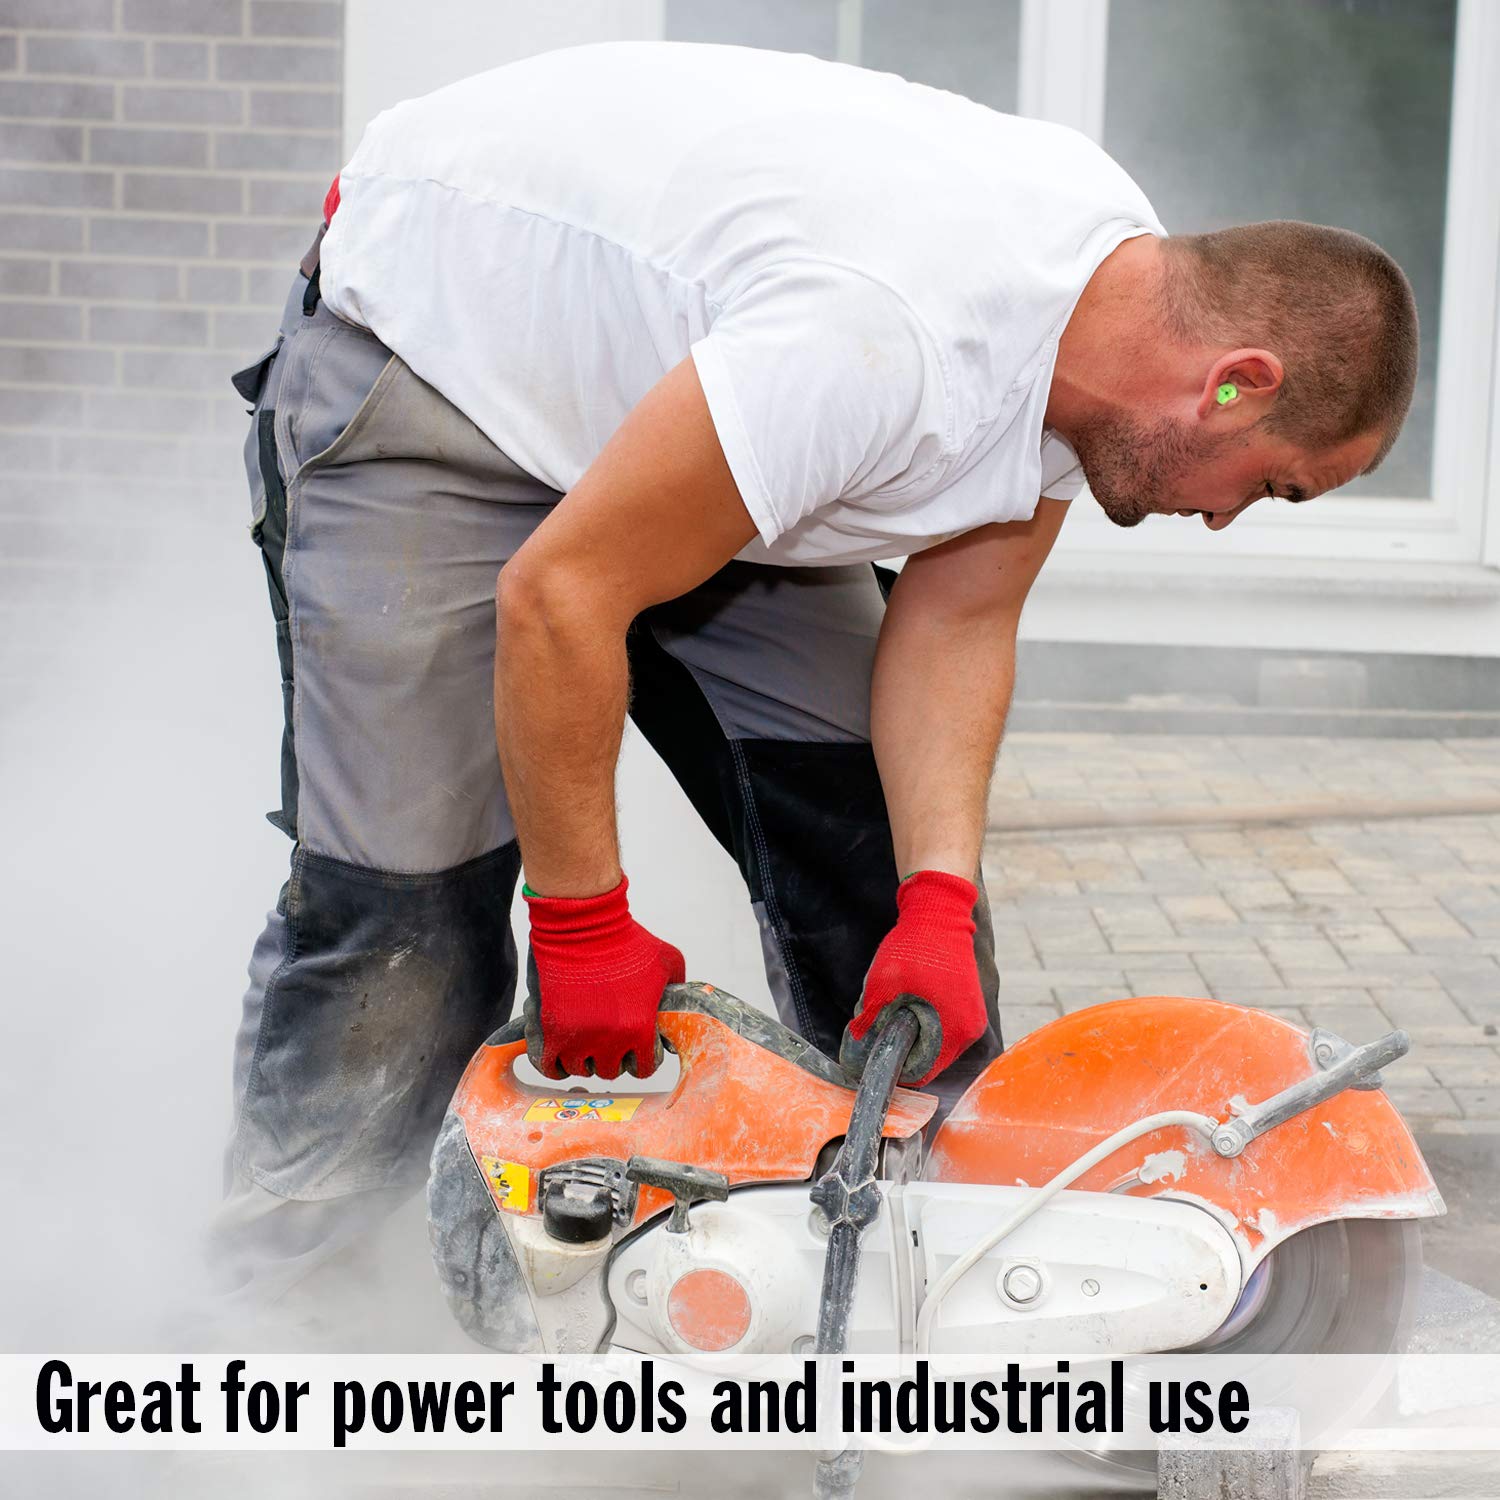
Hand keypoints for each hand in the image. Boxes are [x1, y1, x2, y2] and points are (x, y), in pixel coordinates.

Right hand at [523, 875, 684, 1079]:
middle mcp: (608, 1040)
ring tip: (585, 1042)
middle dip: (612, 1057)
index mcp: (639, 1028)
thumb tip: (676, 1009)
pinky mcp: (549, 1029)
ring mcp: (577, 1037)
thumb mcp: (667, 961)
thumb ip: (676, 988)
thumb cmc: (626, 939)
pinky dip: (554, 1065)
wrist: (584, 924)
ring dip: (584, 1059)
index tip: (635, 1047)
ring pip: (581, 1069)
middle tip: (608, 1040)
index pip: (644, 1068)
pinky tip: (560, 1054)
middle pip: (610, 1070)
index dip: (641, 1058)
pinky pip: (548, 1065)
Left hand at [839, 869, 986, 1086]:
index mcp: (955, 1031)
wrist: (939, 912)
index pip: (922, 1072)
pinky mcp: (968, 1004)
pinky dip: (923, 1021)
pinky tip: (907, 1001)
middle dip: (902, 1048)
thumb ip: (870, 1020)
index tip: (873, 1052)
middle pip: (929, 1059)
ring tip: (893, 1009)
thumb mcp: (882, 986)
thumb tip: (856, 1044)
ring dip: (912, 1033)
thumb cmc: (915, 947)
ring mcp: (972, 1016)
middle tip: (877, 1028)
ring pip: (935, 1043)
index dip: (894, 1066)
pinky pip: (943, 1027)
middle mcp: (971, 1030)